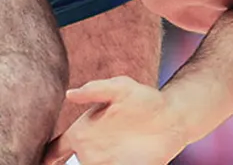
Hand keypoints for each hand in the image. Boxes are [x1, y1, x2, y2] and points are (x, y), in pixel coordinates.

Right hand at [43, 77, 187, 164]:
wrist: (174, 116)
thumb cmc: (144, 99)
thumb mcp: (122, 88)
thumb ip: (97, 89)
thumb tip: (70, 94)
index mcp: (82, 133)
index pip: (54, 150)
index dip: (45, 158)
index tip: (44, 162)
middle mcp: (90, 153)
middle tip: (84, 161)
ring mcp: (107, 164)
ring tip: (103, 162)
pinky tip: (123, 164)